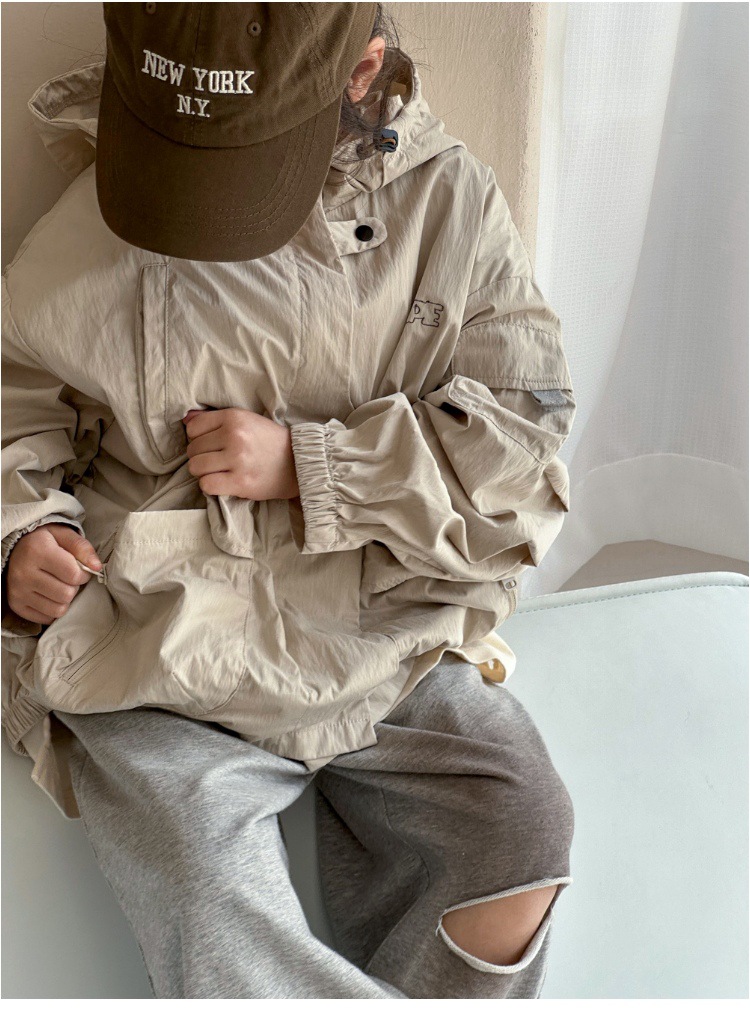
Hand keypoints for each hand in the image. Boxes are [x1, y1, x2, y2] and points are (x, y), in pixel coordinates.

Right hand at [4, 523, 102, 624]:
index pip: (73, 574)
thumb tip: (97, 568)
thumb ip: (82, 547)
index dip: (84, 574)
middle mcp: (23, 573)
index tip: (80, 569)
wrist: (14, 550)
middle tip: (68, 578)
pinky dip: (53, 609)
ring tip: (59, 586)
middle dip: (74, 587)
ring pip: (58, 609)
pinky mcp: (16, 605)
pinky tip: (50, 595)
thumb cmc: (43, 541)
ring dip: (65, 600)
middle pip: (66, 594)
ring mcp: (18, 591)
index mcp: (37, 551)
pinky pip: (46, 618)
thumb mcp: (63, 534)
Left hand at [183, 407, 299, 500]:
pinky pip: (207, 484)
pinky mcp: (240, 481)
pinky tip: (221, 482)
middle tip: (216, 460)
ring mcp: (237, 459)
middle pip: (193, 449)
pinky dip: (209, 485)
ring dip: (203, 472)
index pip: (193, 428)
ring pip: (196, 467)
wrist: (297, 463)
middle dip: (200, 456)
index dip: (197, 438)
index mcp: (234, 417)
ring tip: (217, 471)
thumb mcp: (246, 420)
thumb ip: (215, 419)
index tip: (210, 444)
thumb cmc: (269, 441)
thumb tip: (186, 419)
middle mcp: (234, 436)